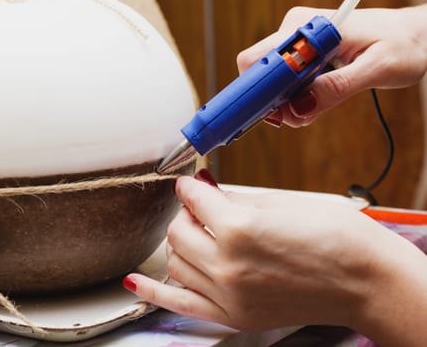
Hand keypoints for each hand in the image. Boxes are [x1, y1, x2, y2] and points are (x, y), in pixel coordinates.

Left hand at [124, 173, 426, 345]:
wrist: (362, 279)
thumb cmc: (335, 236)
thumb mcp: (280, 202)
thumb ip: (232, 197)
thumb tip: (204, 187)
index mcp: (238, 228)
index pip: (193, 198)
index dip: (191, 185)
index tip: (193, 182)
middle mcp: (226, 264)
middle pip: (178, 231)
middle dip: (187, 212)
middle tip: (202, 206)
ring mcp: (227, 294)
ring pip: (176, 261)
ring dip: (181, 242)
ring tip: (199, 232)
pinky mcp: (232, 315)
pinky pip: (178, 303)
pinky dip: (153, 292)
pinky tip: (135, 282)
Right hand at [238, 5, 426, 127]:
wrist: (414, 36)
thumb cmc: (403, 44)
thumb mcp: (376, 69)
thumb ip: (337, 88)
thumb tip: (299, 107)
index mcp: (306, 28)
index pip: (257, 60)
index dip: (258, 91)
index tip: (274, 113)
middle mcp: (294, 32)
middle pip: (258, 76)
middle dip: (276, 103)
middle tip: (303, 115)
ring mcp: (296, 45)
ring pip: (270, 85)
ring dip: (288, 105)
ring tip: (318, 106)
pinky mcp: (301, 56)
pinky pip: (284, 85)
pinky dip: (296, 100)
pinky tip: (317, 100)